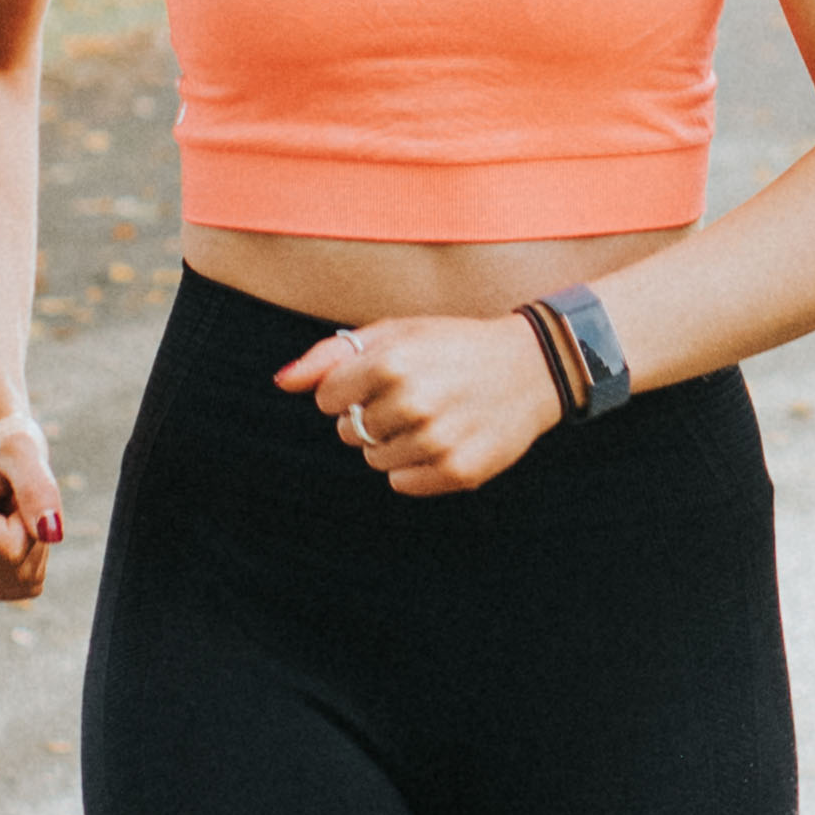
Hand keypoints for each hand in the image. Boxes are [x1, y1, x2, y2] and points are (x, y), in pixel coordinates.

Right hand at [0, 409, 71, 603]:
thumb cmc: (5, 445)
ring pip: (22, 582)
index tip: (12, 492)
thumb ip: (39, 489)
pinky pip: (23, 587)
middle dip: (32, 534)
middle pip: (16, 571)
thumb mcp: (25, 453)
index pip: (11, 551)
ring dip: (31, 547)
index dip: (28, 520)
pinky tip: (7, 531)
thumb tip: (52, 534)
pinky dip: (29, 560)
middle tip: (13, 500)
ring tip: (8, 513)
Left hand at [277, 312, 566, 495]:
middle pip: (351, 431)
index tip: (380, 379)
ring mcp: (437, 440)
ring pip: (375, 460)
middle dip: (371, 416)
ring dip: (393, 442)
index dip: (348, 389)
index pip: (328, 398)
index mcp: (392, 361)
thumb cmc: (452, 345)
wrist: (531, 367)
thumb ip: (331, 355)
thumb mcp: (395, 332)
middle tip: (413, 397)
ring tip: (430, 417)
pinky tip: (443, 439)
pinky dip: (415, 466)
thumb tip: (282, 381)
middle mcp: (413, 402)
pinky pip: (402, 483)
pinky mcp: (457, 471)